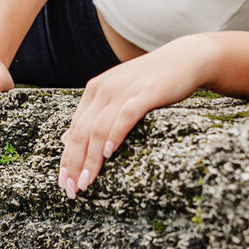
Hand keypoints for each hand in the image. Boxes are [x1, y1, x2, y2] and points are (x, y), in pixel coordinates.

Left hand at [58, 35, 215, 198]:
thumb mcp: (118, 95)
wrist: (185, 58)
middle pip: (81, 132)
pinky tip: (108, 153)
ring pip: (98, 128)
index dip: (67, 158)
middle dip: (73, 163)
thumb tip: (66, 139)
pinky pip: (125, 116)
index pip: (73, 129)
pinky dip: (114, 135)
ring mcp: (124, 90)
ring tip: (86, 182)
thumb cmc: (151, 82)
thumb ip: (94, 115)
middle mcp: (104, 89)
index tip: (63, 182)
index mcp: (95, 90)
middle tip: (71, 189)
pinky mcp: (145, 93)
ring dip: (90, 158)